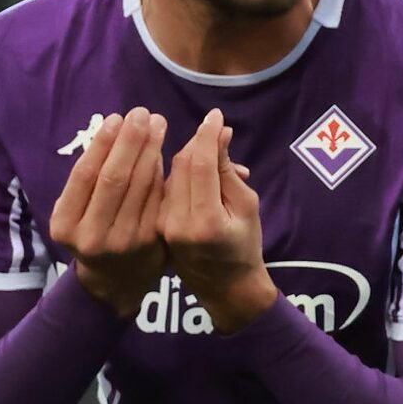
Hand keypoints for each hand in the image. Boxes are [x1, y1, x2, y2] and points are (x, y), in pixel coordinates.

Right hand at [50, 107, 167, 315]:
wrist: (116, 280)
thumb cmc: (94, 230)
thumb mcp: (77, 211)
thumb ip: (90, 178)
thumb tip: (116, 127)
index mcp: (66, 224)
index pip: (86, 175)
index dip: (102, 143)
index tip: (117, 117)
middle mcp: (92, 235)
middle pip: (115, 178)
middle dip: (130, 141)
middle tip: (142, 113)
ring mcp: (123, 241)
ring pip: (140, 186)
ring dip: (151, 149)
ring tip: (157, 124)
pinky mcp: (150, 242)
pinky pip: (157, 197)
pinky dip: (161, 171)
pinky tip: (165, 151)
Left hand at [159, 108, 276, 333]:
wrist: (226, 288)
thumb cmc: (245, 246)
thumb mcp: (247, 206)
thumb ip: (228, 171)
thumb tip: (218, 133)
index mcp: (206, 221)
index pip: (200, 164)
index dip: (207, 135)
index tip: (216, 115)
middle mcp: (178, 224)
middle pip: (180, 166)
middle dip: (196, 140)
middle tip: (212, 126)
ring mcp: (163, 226)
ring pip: (168, 174)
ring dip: (183, 152)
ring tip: (204, 143)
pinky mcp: (155, 225)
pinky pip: (163, 188)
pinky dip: (175, 170)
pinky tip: (188, 162)